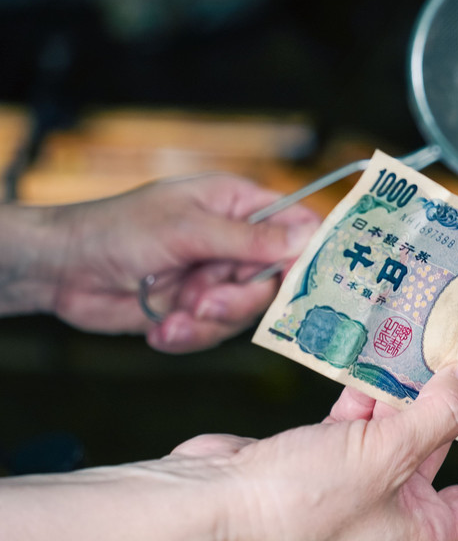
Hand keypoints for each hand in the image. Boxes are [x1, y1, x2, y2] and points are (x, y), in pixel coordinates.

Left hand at [49, 173, 320, 351]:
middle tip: (207, 301)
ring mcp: (217, 279)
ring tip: (176, 313)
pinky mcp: (197, 310)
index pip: (299, 226)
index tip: (312, 280)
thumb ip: (249, 238)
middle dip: (242, 299)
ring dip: (210, 320)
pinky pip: (217, 333)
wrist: (63, 270)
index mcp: (239, 206)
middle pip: (277, 281)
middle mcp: (236, 243)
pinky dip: (189, 335)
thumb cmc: (119, 229)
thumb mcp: (188, 229)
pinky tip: (162, 328)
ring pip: (247, 313)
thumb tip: (307, 237)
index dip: (312, 253)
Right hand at [174, 362, 457, 540]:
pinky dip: (366, 395)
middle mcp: (388, 517)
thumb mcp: (387, 454)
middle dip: (451, 411)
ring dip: (406, 395)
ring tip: (430, 348)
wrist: (210, 502)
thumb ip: (437, 414)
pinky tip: (376, 358)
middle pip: (437, 457)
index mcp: (416, 537)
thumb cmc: (301, 499)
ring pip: (395, 433)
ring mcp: (352, 489)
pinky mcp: (319, 462)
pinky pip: (357, 423)